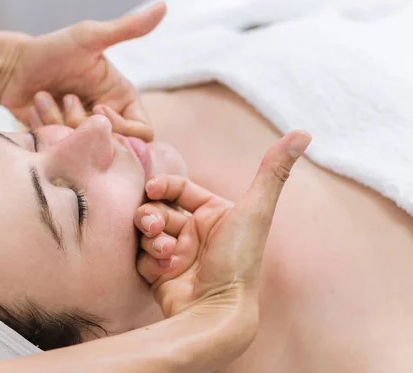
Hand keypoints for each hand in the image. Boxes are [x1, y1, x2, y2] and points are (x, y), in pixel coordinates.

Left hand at [0, 3, 166, 141]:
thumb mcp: (90, 37)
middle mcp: (105, 118)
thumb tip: (163, 7)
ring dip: (59, 119)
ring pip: (84, 147)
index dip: (123, 128)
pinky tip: (36, 105)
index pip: (142, 132)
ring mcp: (82, 132)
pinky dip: (45, 125)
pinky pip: (61, 148)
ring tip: (45, 96)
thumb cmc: (51, 48)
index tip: (97, 109)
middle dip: (84, 122)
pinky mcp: (61, 141)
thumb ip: (128, 28)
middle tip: (66, 98)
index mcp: (121, 99)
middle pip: (112, 144)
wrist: (12, 66)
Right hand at [133, 131, 310, 353]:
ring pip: (147, 232)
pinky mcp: (160, 274)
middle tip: (154, 226)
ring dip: (151, 238)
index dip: (162, 185)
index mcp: (213, 214)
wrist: (217, 311)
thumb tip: (303, 133)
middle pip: (157, 209)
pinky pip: (142, 256)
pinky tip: (164, 270)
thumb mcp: (255, 211)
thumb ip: (273, 171)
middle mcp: (194, 232)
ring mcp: (176, 254)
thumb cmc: (238, 261)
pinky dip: (149, 260)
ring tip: (164, 251)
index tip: (152, 189)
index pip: (178, 189)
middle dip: (151, 215)